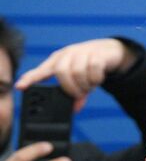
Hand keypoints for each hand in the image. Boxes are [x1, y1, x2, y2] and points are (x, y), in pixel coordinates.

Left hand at [16, 38, 133, 112]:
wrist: (110, 51)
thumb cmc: (89, 66)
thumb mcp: (80, 80)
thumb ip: (76, 94)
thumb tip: (75, 109)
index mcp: (57, 61)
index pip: (40, 70)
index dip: (30, 79)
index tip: (20, 87)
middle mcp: (67, 55)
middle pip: (61, 72)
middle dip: (70, 88)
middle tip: (78, 95)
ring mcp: (82, 52)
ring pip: (77, 72)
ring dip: (85, 85)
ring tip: (89, 87)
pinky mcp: (96, 54)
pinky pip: (93, 69)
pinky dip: (96, 79)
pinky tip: (97, 80)